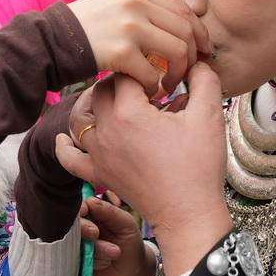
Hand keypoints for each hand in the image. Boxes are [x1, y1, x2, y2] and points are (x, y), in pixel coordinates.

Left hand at [57, 63, 232, 275]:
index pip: (126, 73)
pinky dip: (65, 145)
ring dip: (93, 105)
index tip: (161, 78)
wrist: (188, 214)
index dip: (144, 70)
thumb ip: (204, 81)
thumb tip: (197, 62)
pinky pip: (68, 157)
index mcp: (129, 113)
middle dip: (121, 83)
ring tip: (116, 104)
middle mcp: (106, 131)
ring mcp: (98, 154)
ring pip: (79, 117)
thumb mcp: (210, 117)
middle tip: (145, 90)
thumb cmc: (199, 167)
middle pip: (100, 90)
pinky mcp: (97, 174)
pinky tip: (69, 137)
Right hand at [68, 0, 208, 95]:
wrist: (50, 41)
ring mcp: (129, 26)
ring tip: (169, 85)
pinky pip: (153, 73)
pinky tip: (149, 92)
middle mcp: (136, 4)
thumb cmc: (84, 30)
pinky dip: (155, 87)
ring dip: (178, 73)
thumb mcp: (115, 7)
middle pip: (186, 29)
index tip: (202, 50)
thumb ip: (143, 12)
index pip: (183, 9)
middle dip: (193, 55)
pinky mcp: (121, 51)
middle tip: (189, 73)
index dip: (199, 32)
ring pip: (177, 50)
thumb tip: (178, 28)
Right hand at [80, 194, 155, 275]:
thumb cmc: (130, 243)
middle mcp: (81, 230)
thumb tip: (89, 201)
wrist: (133, 271)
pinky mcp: (76, 264)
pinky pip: (76, 262)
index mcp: (92, 215)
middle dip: (83, 229)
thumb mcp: (126, 224)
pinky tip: (106, 263)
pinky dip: (93, 262)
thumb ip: (109, 212)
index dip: (79, 209)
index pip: (78, 207)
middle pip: (71, 225)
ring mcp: (77, 247)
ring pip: (75, 245)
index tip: (84, 212)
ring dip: (95, 249)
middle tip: (96, 233)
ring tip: (115, 253)